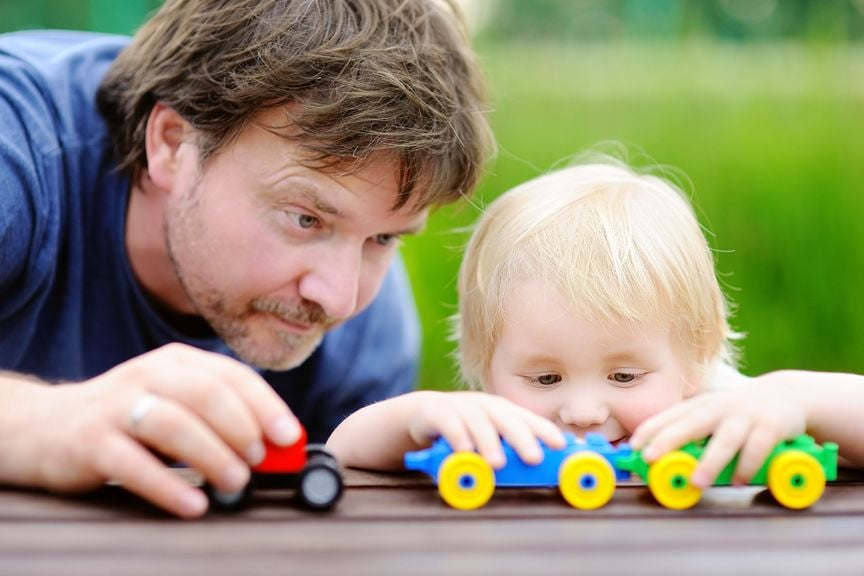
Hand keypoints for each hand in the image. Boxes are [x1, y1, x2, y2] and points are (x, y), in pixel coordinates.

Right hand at [14, 343, 298, 517]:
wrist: (46, 426)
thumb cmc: (129, 417)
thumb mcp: (174, 403)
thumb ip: (221, 417)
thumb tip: (278, 447)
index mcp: (177, 362)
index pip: (232, 375)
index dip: (266, 405)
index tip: (289, 436)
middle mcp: (148, 375)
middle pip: (206, 394)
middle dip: (241, 428)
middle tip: (260, 460)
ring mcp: (116, 406)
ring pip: (173, 424)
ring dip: (212, 455)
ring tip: (236, 482)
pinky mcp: (90, 442)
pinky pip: (133, 464)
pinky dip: (168, 486)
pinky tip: (194, 505)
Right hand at [406, 391, 565, 468]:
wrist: (423, 414)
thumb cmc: (464, 431)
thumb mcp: (488, 439)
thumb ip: (509, 452)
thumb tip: (541, 470)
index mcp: (502, 412)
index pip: (527, 419)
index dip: (544, 430)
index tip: (561, 446)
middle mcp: (484, 406)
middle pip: (506, 418)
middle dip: (522, 438)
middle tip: (534, 458)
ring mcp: (460, 406)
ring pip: (478, 421)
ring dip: (489, 441)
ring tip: (497, 463)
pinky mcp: (436, 412)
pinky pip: (448, 422)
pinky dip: (457, 435)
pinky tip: (464, 451)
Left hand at [629, 380, 806, 487]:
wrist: (785, 394)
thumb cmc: (737, 411)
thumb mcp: (710, 414)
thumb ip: (688, 430)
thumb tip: (655, 455)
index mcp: (700, 406)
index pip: (669, 416)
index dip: (650, 429)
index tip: (632, 446)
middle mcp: (719, 409)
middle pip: (690, 424)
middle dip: (668, 440)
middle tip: (650, 458)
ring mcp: (745, 417)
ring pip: (725, 440)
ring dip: (710, 461)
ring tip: (697, 482)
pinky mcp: (770, 427)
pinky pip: (758, 448)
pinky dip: (748, 466)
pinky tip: (740, 481)